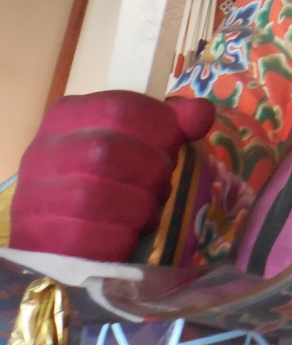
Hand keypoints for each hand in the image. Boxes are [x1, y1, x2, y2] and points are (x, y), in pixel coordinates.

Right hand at [10, 90, 214, 262]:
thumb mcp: (134, 141)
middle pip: (108, 151)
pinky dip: (121, 238)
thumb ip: (169, 125)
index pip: (119, 106)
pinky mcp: (39, 238)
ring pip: (96, 196)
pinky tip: (127, 235)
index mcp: (67, 115)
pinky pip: (88, 239)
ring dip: (138, 208)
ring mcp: (35, 195)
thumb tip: (202, 112)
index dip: (159, 125)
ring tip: (145, 212)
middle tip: (162, 185)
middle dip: (151, 171)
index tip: (174, 143)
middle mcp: (43, 151)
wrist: (58, 227)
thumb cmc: (104, 176)